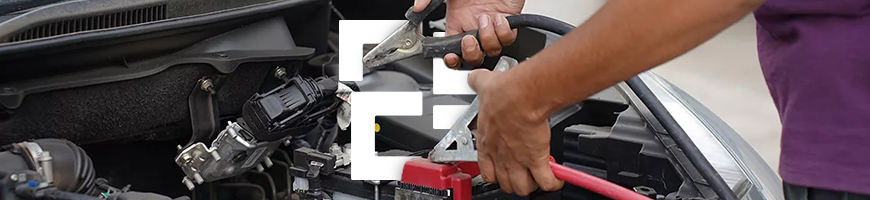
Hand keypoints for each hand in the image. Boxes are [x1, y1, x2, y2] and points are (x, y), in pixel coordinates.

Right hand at [414, 0, 523, 67]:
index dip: (452, 59)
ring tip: (485, 19)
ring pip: (492, 50)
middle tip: (469, 39)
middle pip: (474, 57)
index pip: (453, 51)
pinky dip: (503, 31)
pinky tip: (499, 18)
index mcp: (457, 23)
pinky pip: (508, 38)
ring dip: (488, 37)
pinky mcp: (509, 22)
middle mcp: (474, 27)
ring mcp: (491, 27)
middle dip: (472, 53)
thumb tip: (416, 8)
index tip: (452, 57)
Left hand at [467, 68, 563, 195]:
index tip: (502, 169)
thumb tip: (475, 77)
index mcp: (487, 142)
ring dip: (531, 185)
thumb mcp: (484, 86)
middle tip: (523, 173)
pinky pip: (546, 182)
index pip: (486, 170)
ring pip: (522, 188)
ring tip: (538, 177)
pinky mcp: (537, 160)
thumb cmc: (504, 93)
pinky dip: (553, 182)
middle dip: (514, 182)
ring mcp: (518, 160)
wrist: (522, 96)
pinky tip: (556, 177)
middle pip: (505, 183)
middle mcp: (501, 155)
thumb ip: (479, 83)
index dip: (495, 173)